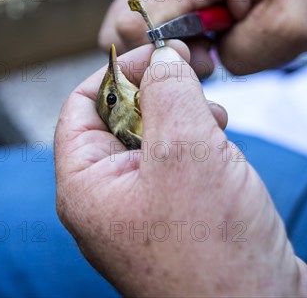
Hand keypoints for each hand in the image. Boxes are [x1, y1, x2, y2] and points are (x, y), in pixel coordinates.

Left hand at [54, 41, 306, 296]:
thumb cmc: (216, 253)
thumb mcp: (187, 150)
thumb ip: (169, 91)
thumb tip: (161, 56)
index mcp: (87, 188)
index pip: (81, 106)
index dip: (116, 71)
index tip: (156, 52)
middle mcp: (110, 202)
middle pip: (120, 120)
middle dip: (158, 95)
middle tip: (193, 86)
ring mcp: (146, 212)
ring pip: (156, 141)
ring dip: (184, 119)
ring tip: (217, 122)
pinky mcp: (181, 219)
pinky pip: (181, 166)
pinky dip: (201, 147)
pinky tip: (225, 150)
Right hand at [100, 0, 306, 75]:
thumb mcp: (293, 27)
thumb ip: (241, 57)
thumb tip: (209, 62)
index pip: (136, 25)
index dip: (164, 58)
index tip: (209, 60)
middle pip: (123, 27)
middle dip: (161, 57)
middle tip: (211, 55)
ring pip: (135, 26)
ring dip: (171, 48)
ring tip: (216, 42)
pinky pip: (155, 19)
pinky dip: (178, 37)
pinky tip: (215, 33)